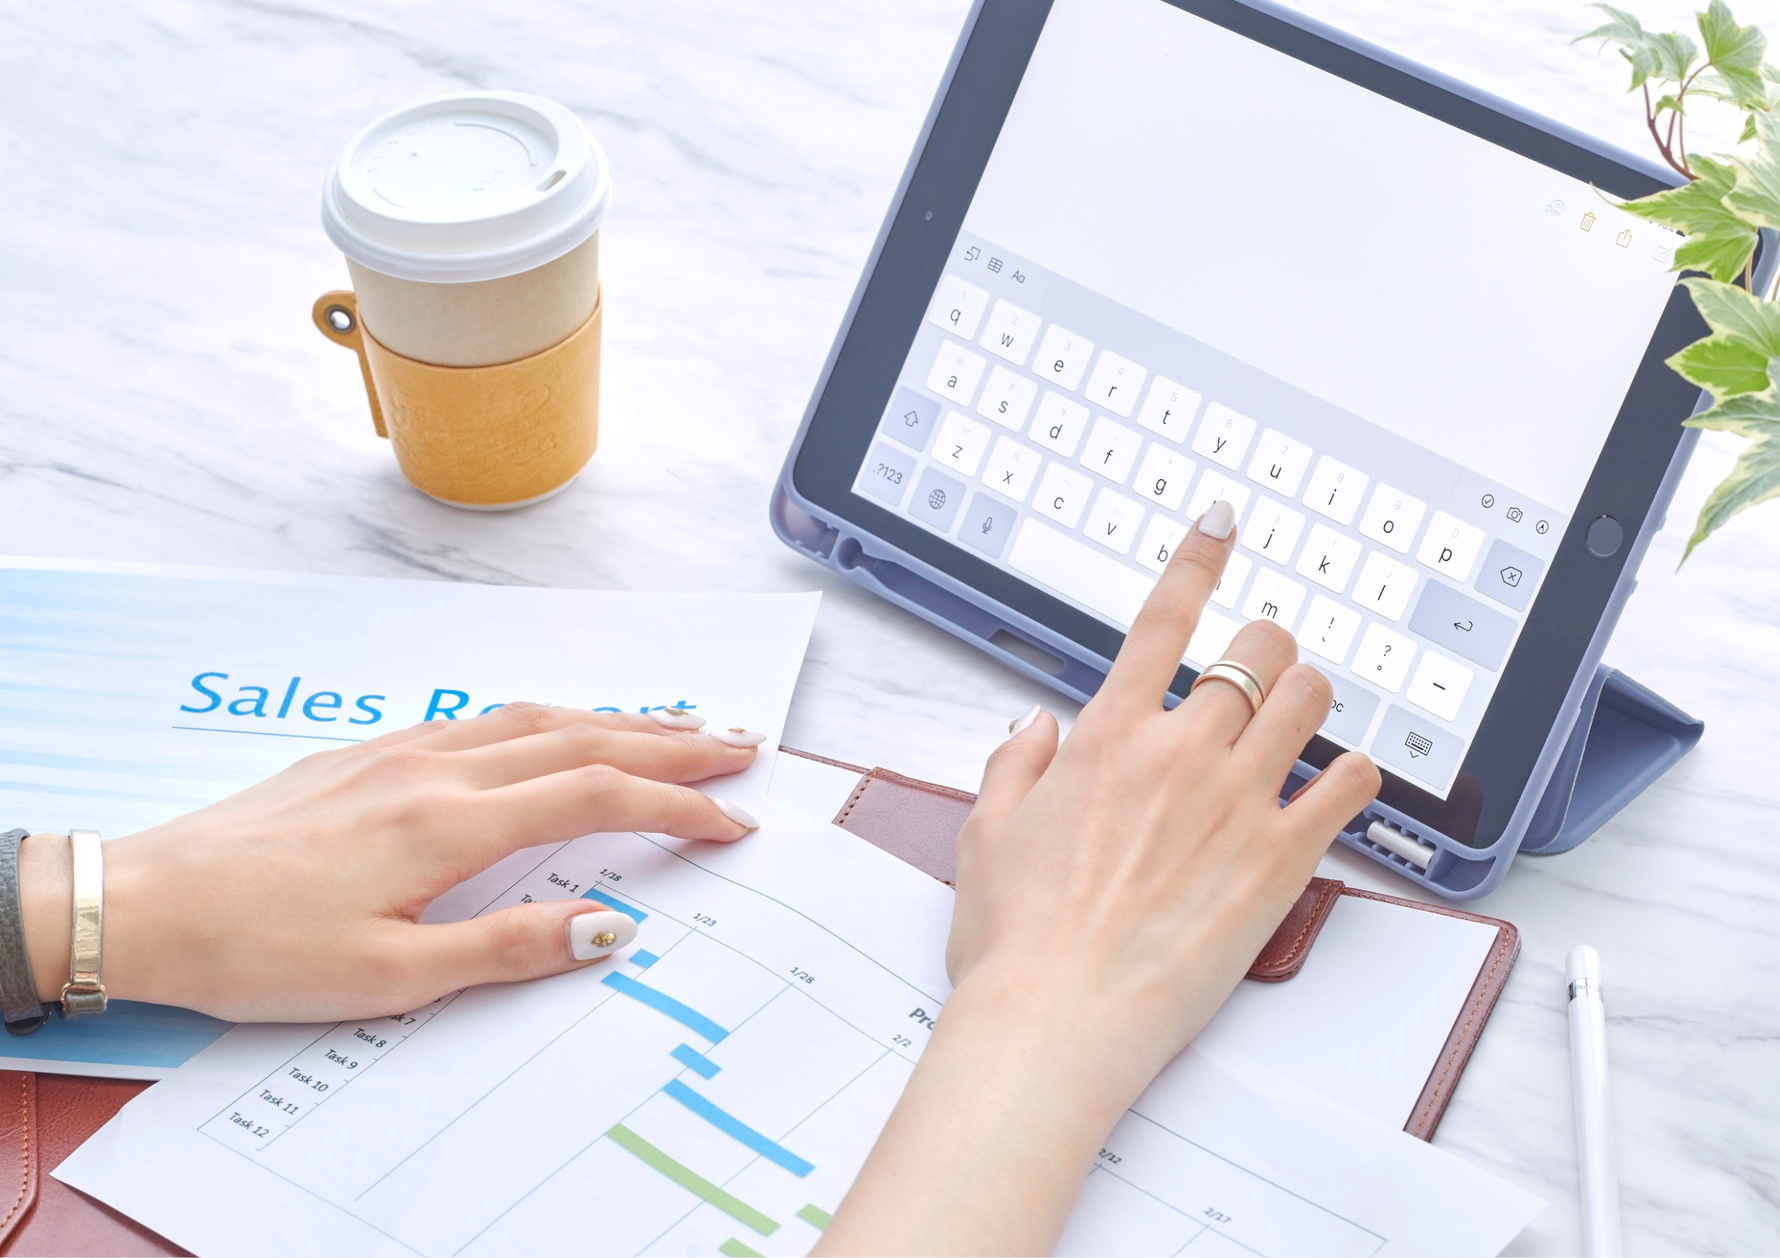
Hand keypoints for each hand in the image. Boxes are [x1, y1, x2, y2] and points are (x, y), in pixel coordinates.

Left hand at [18, 704, 764, 1021]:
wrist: (146, 899)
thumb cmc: (258, 948)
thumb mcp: (388, 978)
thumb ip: (508, 946)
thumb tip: (609, 925)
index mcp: (451, 820)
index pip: (597, 796)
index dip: (677, 806)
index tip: (734, 822)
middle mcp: (437, 766)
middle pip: (584, 738)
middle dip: (673, 741)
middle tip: (742, 745)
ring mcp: (402, 748)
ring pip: (538, 715)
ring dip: (618, 719)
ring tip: (677, 725)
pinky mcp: (368, 750)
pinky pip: (487, 716)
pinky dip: (551, 716)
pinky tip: (559, 727)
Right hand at [821, 502, 1379, 1254]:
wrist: (1057, 1020)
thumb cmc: (1017, 939)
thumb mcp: (985, 834)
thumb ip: (1014, 764)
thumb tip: (1036, 728)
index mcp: (1107, 738)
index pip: (1162, 620)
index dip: (1196, 559)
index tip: (1219, 523)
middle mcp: (1178, 754)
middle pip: (1257, 653)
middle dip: (1266, 647)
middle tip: (1263, 668)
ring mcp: (1236, 804)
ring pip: (1309, 701)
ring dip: (1311, 696)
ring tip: (1302, 717)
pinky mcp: (1280, 862)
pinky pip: (1348, 788)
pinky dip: (1356, 771)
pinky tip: (1347, 776)